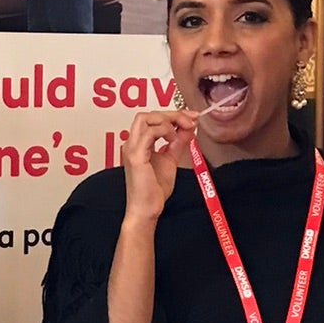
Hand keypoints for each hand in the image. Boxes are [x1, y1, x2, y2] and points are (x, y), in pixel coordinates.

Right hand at [121, 109, 195, 225]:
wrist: (147, 209)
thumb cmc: (153, 190)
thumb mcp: (171, 160)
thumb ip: (178, 143)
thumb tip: (188, 128)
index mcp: (139, 143)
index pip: (153, 119)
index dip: (174, 114)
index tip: (191, 117)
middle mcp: (132, 143)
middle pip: (149, 114)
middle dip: (172, 113)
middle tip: (190, 120)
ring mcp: (132, 148)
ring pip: (145, 118)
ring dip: (167, 120)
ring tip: (181, 131)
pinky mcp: (135, 156)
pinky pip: (148, 132)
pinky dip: (164, 131)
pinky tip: (173, 140)